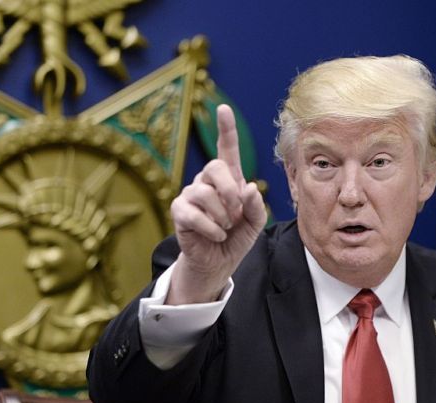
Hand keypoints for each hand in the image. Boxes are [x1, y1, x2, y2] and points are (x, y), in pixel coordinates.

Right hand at [167, 104, 266, 303]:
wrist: (219, 261)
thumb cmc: (236, 237)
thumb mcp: (255, 223)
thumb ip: (256, 205)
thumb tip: (249, 187)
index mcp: (228, 179)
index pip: (226, 149)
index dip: (226, 129)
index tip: (223, 108)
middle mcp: (206, 181)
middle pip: (214, 167)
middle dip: (230, 192)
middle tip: (236, 213)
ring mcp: (190, 195)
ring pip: (204, 192)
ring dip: (222, 215)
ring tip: (225, 227)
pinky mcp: (179, 212)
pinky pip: (193, 213)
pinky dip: (211, 227)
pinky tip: (216, 235)